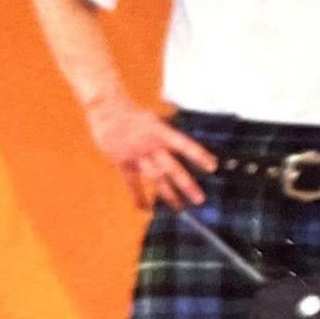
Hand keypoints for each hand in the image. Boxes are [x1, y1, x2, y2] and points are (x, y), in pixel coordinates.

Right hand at [86, 94, 214, 209]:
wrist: (106, 110)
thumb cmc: (137, 117)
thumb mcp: (157, 121)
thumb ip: (170, 137)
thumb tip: (189, 152)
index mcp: (162, 132)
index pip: (184, 145)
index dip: (199, 155)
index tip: (213, 167)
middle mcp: (151, 145)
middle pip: (171, 168)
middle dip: (186, 184)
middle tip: (199, 199)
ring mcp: (136, 155)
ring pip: (154, 178)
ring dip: (167, 195)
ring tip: (179, 208)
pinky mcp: (122, 162)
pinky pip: (131, 182)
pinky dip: (138, 196)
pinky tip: (144, 209)